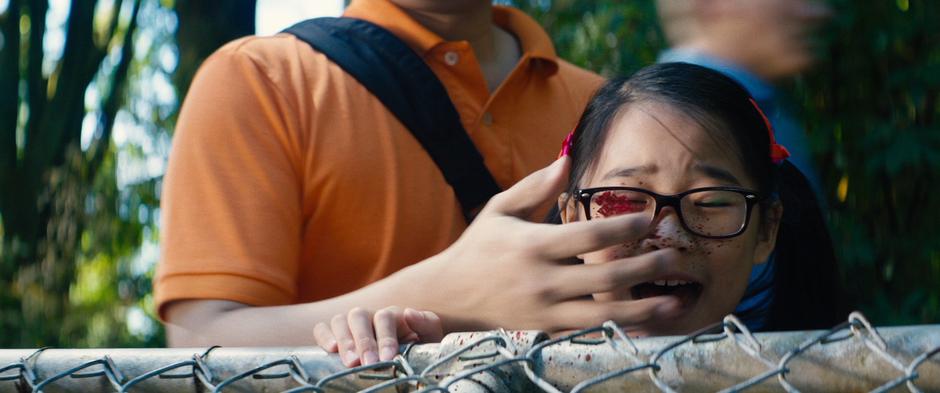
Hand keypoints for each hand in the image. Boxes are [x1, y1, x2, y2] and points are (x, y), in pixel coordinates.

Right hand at [314, 306, 442, 366]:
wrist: (405, 354)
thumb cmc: (417, 347)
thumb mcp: (429, 336)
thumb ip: (426, 323)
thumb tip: (409, 312)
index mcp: (392, 315)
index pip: (385, 318)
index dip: (385, 338)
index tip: (388, 358)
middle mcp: (369, 315)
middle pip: (359, 317)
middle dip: (363, 342)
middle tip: (368, 364)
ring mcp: (350, 323)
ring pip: (340, 320)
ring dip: (344, 341)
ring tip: (350, 362)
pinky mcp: (334, 333)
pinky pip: (322, 328)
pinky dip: (323, 336)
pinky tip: (329, 350)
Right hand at [401, 156, 681, 332]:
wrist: (450, 295)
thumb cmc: (478, 247)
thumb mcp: (499, 209)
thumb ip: (535, 187)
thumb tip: (566, 160)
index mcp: (532, 244)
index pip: (588, 235)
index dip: (624, 228)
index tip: (649, 218)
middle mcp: (542, 279)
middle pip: (605, 276)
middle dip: (644, 267)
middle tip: (671, 256)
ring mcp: (546, 308)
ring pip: (604, 313)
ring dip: (643, 308)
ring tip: (675, 299)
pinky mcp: (547, 327)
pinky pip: (591, 330)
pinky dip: (622, 327)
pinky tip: (647, 321)